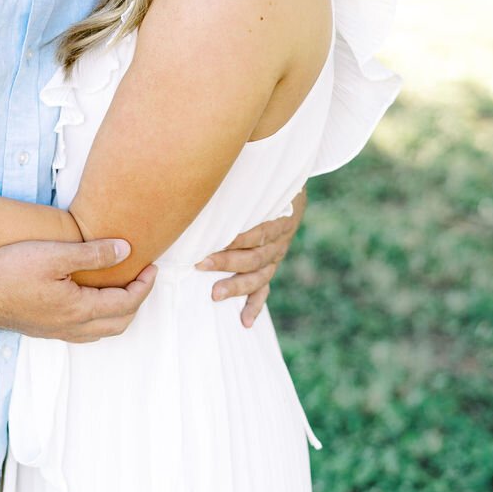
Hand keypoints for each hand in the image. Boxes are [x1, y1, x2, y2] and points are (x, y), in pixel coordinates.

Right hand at [0, 238, 157, 342]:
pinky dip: (98, 319)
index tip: (153, 267)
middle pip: (119, 323)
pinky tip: (88, 302)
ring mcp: (54, 331)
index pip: (126, 303)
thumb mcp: (55, 254)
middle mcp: (70, 327)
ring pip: (100, 331)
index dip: (144, 285)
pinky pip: (82, 332)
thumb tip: (126, 250)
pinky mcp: (41, 329)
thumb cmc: (10, 270)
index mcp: (79, 310)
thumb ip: (93, 253)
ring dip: (118, 313)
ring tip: (121, 289)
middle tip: (142, 278)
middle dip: (137, 302)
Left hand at [196, 187, 306, 327]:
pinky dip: (254, 306)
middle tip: (201, 264)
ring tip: (215, 295)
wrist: (291, 193)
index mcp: (278, 219)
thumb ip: (243, 181)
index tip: (213, 240)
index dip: (238, 238)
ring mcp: (275, 257)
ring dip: (237, 287)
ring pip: (258, 276)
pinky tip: (245, 322)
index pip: (258, 232)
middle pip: (254, 257)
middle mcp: (279, 242)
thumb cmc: (267, 183)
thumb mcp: (261, 178)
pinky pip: (263, 289)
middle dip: (227, 262)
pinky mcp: (270, 267)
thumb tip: (222, 169)